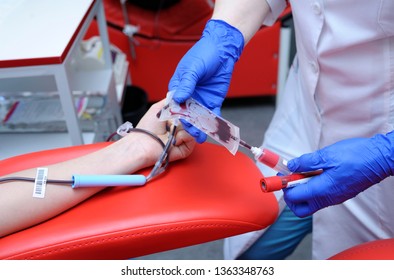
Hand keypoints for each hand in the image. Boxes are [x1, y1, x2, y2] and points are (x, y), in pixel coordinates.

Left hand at [133, 100, 195, 166]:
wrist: (143, 144)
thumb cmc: (146, 129)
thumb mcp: (157, 108)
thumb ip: (170, 100)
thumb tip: (180, 94)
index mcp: (173, 120)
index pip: (188, 113)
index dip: (189, 109)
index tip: (189, 106)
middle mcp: (178, 130)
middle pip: (193, 120)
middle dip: (188, 118)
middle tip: (180, 118)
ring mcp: (182, 139)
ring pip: (193, 128)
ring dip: (184, 128)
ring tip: (173, 130)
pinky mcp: (185, 148)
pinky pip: (192, 138)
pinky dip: (184, 136)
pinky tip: (175, 138)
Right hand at [168, 19, 243, 142]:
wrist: (222, 50)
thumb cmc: (204, 54)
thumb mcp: (192, 68)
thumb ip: (186, 83)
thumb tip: (178, 98)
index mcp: (178, 87)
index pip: (174, 103)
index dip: (175, 114)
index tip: (178, 123)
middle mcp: (188, 96)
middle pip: (186, 113)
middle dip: (189, 124)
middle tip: (192, 133)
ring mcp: (200, 100)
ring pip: (199, 116)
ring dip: (200, 127)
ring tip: (200, 136)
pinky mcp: (213, 101)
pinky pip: (212, 114)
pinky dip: (213, 122)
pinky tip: (213, 130)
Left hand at [283, 133, 393, 216]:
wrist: (381, 159)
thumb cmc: (357, 156)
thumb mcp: (327, 155)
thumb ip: (306, 162)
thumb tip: (291, 166)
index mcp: (322, 190)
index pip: (294, 197)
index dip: (284, 186)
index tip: (282, 174)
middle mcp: (328, 199)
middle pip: (300, 208)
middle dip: (290, 195)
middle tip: (289, 177)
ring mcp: (334, 198)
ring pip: (310, 203)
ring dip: (302, 190)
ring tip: (303, 171)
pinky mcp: (340, 195)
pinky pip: (321, 197)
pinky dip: (312, 188)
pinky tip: (315, 172)